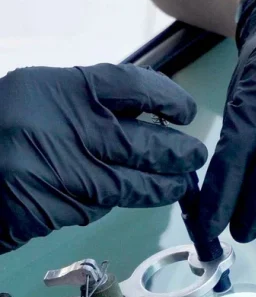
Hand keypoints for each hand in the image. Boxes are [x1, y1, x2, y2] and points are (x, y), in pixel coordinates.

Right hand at [0, 63, 206, 253]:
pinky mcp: (62, 209)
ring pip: (133, 184)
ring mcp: (65, 173)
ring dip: (164, 187)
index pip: (133, 87)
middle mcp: (67, 129)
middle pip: (144, 143)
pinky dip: (118, 202)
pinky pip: (103, 206)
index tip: (187, 112)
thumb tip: (148, 120)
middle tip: (195, 157)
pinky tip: (129, 197)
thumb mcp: (45, 100)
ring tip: (181, 185)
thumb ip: (91, 106)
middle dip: (178, 153)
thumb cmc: (8, 129)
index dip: (168, 99)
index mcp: (62, 90)